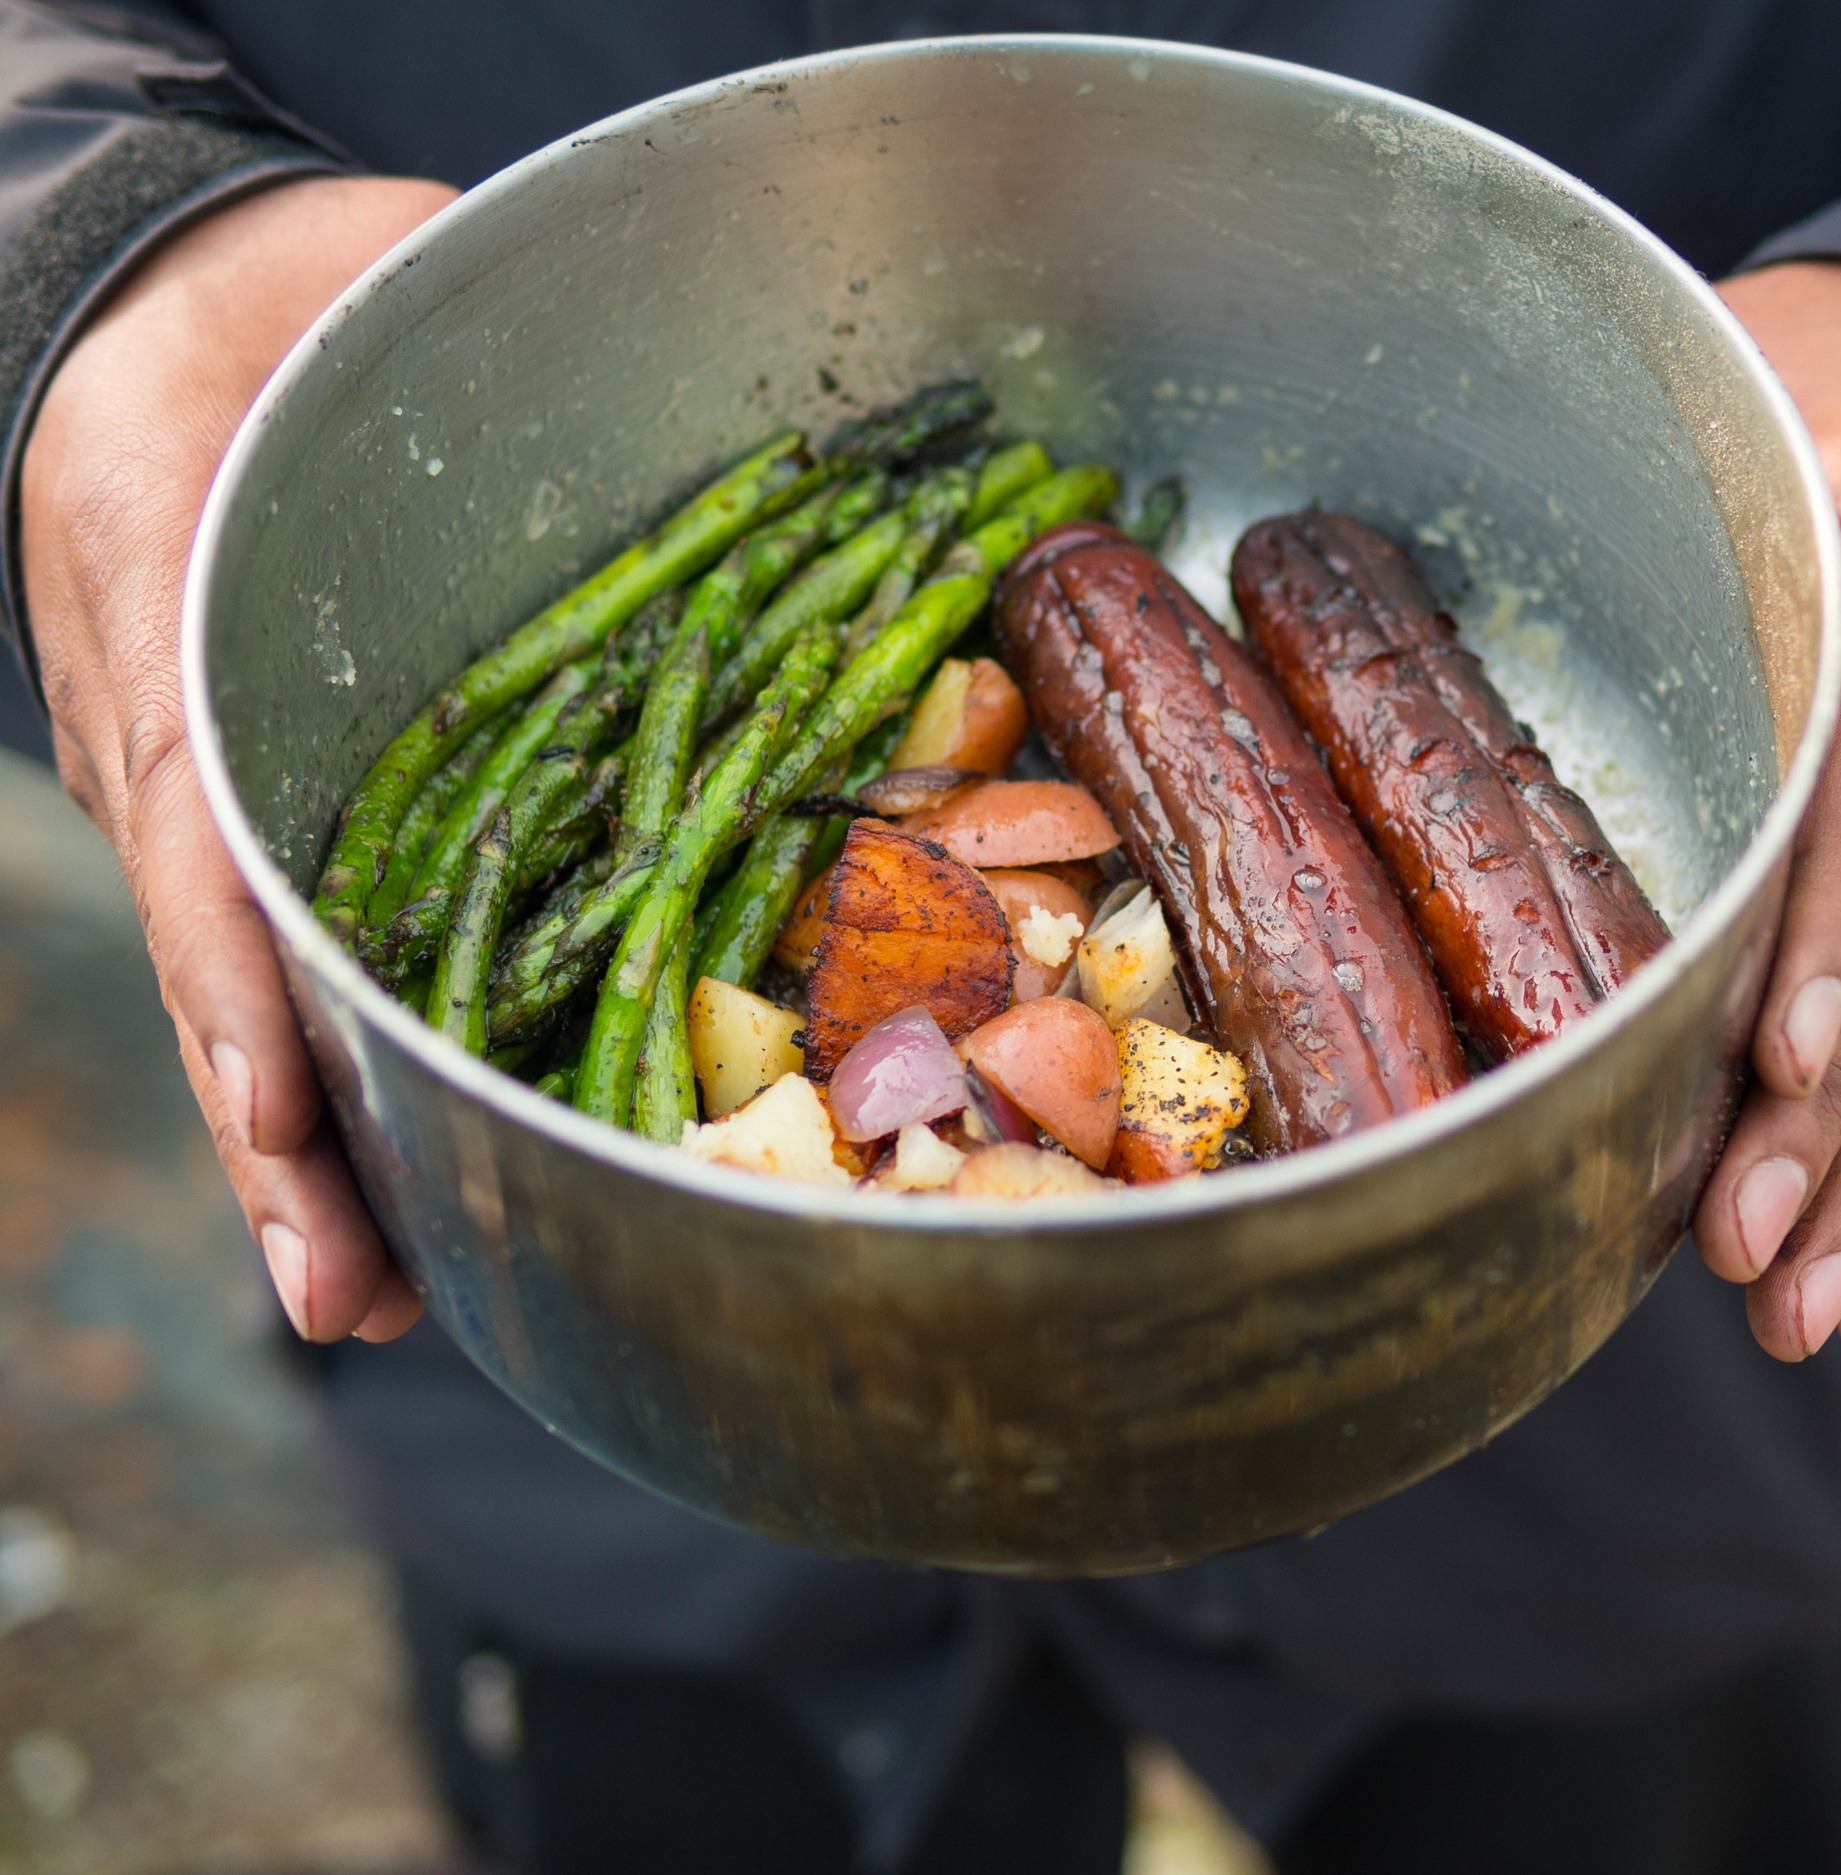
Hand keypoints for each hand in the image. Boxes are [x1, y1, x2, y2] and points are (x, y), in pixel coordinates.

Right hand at [25, 174, 456, 1342]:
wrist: (205, 321)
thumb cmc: (242, 338)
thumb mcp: (248, 365)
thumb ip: (316, 412)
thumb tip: (448, 389)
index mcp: (172, 669)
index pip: (203, 862)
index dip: (246, 999)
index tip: (285, 1129)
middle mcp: (209, 772)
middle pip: (240, 986)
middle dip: (293, 1151)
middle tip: (353, 1298)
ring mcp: (258, 802)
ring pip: (292, 997)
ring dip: (339, 1147)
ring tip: (394, 1291)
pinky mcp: (333, 802)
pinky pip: (359, 942)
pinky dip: (381, 1058)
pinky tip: (445, 1154)